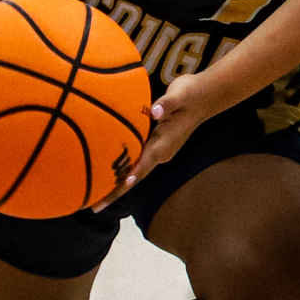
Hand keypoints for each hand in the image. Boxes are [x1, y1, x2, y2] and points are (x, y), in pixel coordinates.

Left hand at [93, 71, 214, 208]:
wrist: (205, 96)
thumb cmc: (192, 94)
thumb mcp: (180, 94)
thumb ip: (166, 104)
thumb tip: (155, 112)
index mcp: (164, 144)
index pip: (144, 165)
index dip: (129, 178)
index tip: (114, 192)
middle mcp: (160, 152)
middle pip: (135, 176)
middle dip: (116, 192)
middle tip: (94, 206)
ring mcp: (157, 150)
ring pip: (134, 171)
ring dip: (116, 184)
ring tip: (93, 195)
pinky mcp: (154, 145)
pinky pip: (135, 161)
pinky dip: (121, 169)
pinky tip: (105, 173)